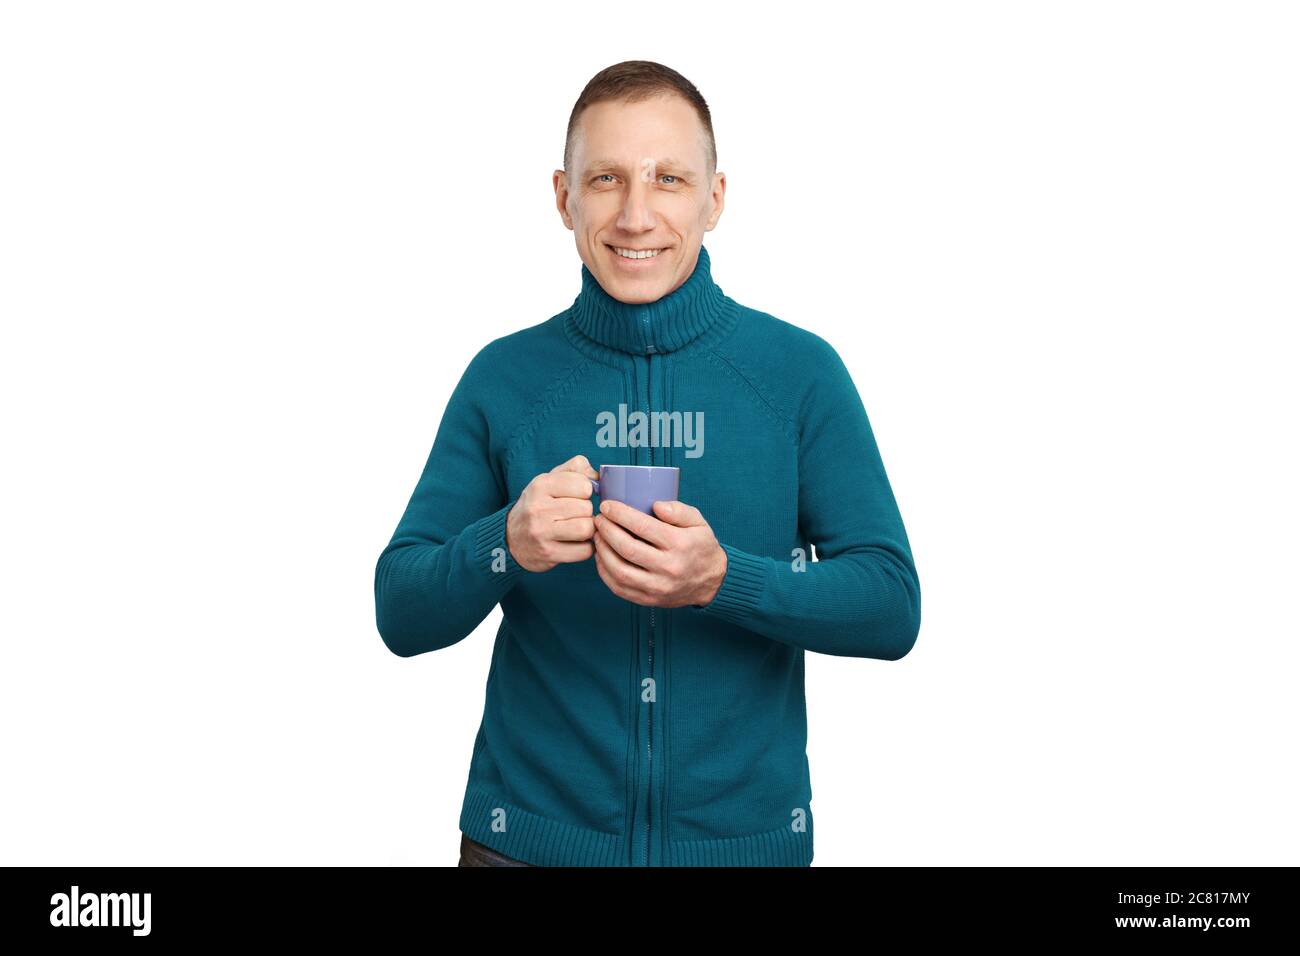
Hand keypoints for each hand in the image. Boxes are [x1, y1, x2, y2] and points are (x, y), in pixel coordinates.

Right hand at [506, 455, 598, 571]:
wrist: (510, 537)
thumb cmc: (538, 505)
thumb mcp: (549, 480)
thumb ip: (575, 469)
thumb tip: (599, 476)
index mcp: (541, 485)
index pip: (583, 484)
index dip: (586, 491)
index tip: (577, 496)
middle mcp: (538, 508)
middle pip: (586, 508)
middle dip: (586, 512)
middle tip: (576, 515)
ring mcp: (542, 533)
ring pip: (586, 528)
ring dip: (588, 530)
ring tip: (578, 528)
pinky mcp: (548, 553)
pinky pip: (584, 550)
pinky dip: (585, 548)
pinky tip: (575, 543)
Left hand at [592, 498, 727, 607]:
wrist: (712, 582)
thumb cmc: (700, 546)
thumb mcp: (698, 522)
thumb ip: (678, 510)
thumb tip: (655, 504)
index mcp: (679, 544)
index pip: (642, 525)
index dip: (619, 514)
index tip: (607, 505)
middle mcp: (668, 567)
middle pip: (627, 547)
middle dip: (606, 530)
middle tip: (598, 519)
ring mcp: (658, 587)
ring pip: (619, 570)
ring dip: (602, 551)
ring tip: (597, 537)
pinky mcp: (649, 600)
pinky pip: (619, 588)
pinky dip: (605, 572)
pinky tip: (601, 558)